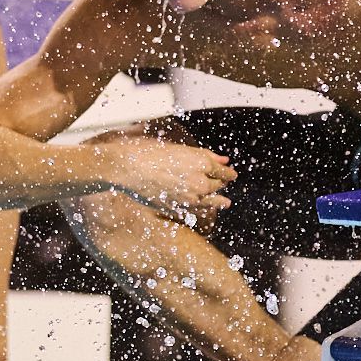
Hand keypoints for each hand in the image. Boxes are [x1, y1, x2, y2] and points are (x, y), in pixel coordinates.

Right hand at [106, 138, 236, 223]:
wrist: (128, 169)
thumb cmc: (150, 153)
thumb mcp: (180, 149)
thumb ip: (205, 155)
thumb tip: (224, 160)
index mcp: (202, 164)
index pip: (223, 171)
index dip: (228, 172)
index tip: (231, 173)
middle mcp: (199, 183)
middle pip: (218, 186)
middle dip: (221, 184)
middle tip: (224, 183)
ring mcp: (189, 199)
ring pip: (210, 202)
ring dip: (218, 201)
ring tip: (225, 203)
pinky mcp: (177, 209)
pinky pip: (195, 211)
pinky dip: (202, 210)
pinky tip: (204, 210)